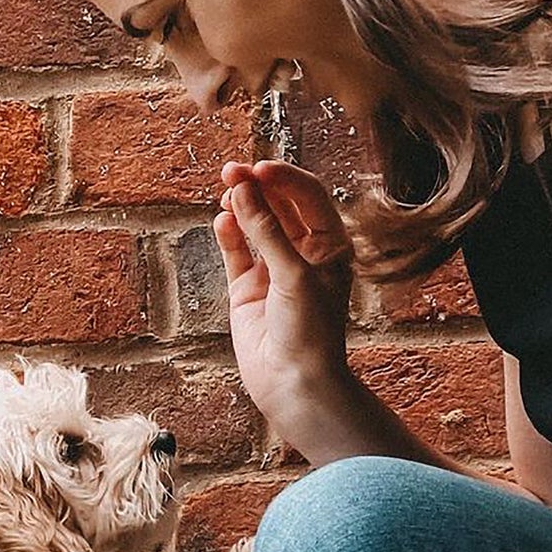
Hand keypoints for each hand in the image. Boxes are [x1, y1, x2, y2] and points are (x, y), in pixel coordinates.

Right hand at [213, 159, 354, 433]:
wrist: (294, 383)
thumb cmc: (310, 332)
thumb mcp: (294, 275)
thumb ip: (266, 231)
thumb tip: (242, 190)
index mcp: (330, 245)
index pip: (308, 195)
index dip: (284, 178)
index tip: (258, 169)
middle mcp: (302, 253)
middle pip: (278, 205)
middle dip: (257, 187)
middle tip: (231, 172)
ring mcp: (273, 270)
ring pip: (254, 225)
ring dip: (240, 206)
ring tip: (225, 195)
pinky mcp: (246, 289)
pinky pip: (235, 252)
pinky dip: (228, 235)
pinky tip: (221, 221)